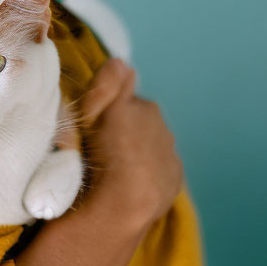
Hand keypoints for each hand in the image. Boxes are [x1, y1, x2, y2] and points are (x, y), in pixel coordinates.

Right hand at [77, 58, 184, 233]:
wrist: (126, 203)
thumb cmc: (102, 154)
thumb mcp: (92, 114)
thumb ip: (107, 85)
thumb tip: (121, 62)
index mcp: (145, 107)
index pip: (126, 100)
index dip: (110, 111)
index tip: (96, 126)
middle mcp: (162, 126)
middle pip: (140, 123)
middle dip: (126, 130)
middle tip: (103, 149)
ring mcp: (171, 154)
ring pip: (151, 146)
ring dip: (137, 153)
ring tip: (115, 170)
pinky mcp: (174, 179)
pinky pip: (160, 169)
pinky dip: (148, 173)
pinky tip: (131, 184)